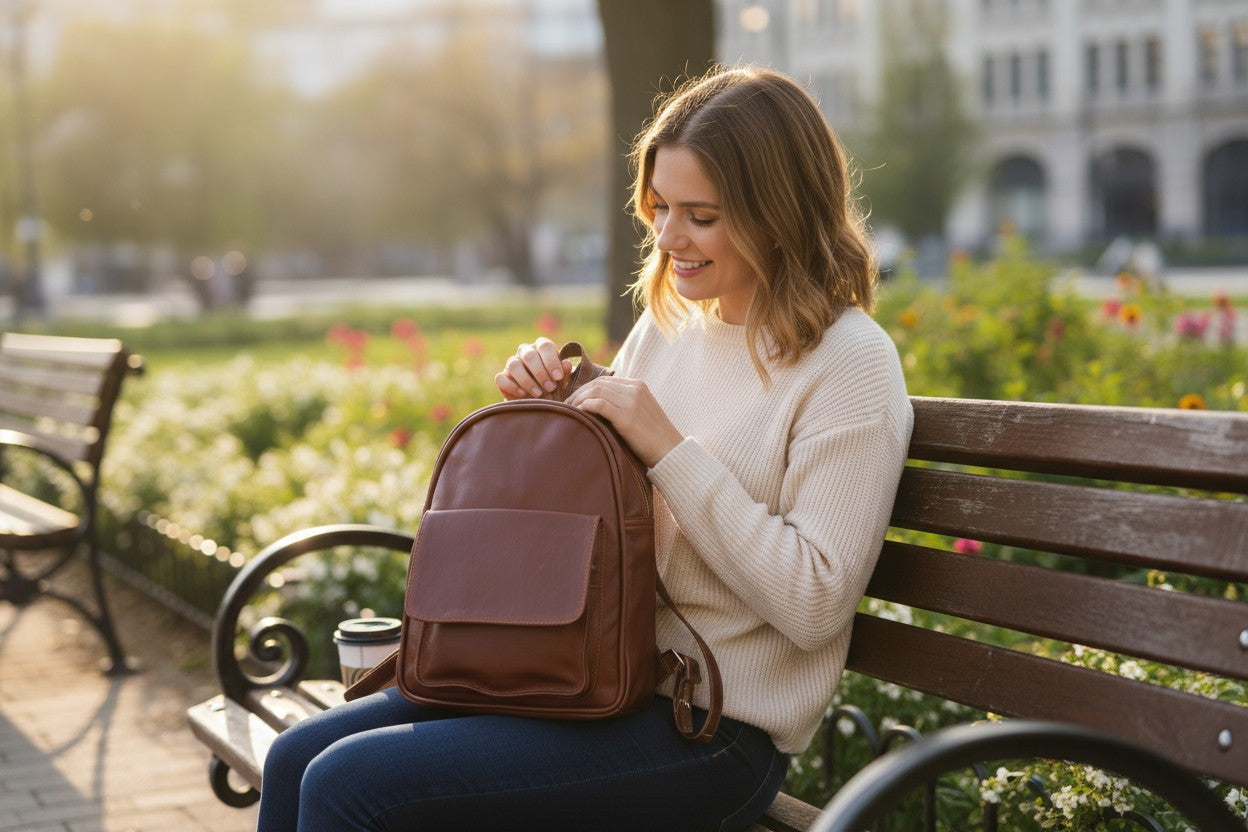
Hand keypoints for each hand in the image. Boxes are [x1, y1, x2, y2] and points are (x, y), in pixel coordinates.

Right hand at [496, 338, 572, 399]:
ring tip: (538, 393)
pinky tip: (523, 395)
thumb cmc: (554, 388)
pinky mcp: (502, 377)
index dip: (551, 361)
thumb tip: (566, 363)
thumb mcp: (562, 382)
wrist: (540, 403)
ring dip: (527, 381)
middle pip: (529, 355)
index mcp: (541, 348)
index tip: (558, 377)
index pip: (545, 345)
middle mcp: (525, 352)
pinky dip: (512, 387)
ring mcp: (512, 363)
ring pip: (514, 365)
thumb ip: (565, 373)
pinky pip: (501, 378)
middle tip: (550, 388)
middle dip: (540, 373)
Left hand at [566, 376, 683, 467]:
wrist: (670, 451)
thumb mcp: (641, 411)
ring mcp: (631, 402)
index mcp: (638, 385)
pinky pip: (599, 405)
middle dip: (578, 393)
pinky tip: (578, 415)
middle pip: (597, 384)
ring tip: (569, 411)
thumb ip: (625, 402)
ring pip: (596, 391)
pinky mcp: (627, 417)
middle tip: (566, 405)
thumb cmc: (653, 436)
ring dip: (578, 400)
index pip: (605, 380)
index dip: (586, 388)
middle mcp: (634, 389)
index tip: (574, 399)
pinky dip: (584, 407)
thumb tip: (598, 404)